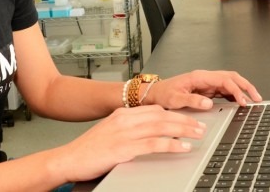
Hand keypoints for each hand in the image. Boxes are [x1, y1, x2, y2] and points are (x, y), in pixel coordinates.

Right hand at [56, 105, 205, 181]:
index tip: (189, 117)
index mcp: (122, 114)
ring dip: (183, 130)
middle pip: (162, 115)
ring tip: (198, 134)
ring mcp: (124, 133)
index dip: (175, 112)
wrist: (68, 159)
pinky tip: (183, 147)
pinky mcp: (124, 148)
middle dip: (184, 119)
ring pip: (161, 127)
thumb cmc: (88, 150)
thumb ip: (129, 130)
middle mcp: (125, 119)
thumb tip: (150, 133)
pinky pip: (154, 144)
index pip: (154, 109)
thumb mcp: (111, 133)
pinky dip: (171, 144)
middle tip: (201, 124)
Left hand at [146, 70, 261, 109]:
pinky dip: (235, 94)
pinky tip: (240, 101)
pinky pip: (224, 89)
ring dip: (243, 89)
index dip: (236, 90)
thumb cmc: (164, 94)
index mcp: (200, 77)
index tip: (243, 101)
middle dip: (246, 86)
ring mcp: (207, 83)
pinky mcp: (206, 89)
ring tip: (253, 99)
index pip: (224, 80)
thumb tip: (209, 103)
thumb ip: (192, 100)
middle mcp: (205, 78)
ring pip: (230, 82)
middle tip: (257, 97)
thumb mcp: (175, 99)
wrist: (155, 93)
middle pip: (232, 77)